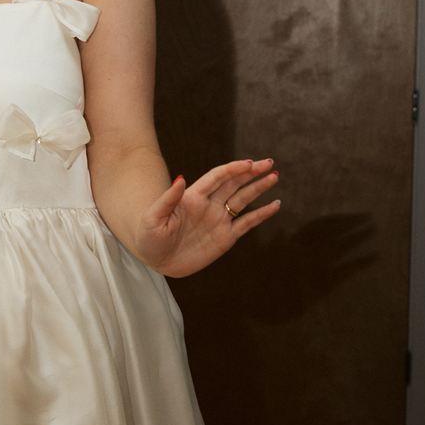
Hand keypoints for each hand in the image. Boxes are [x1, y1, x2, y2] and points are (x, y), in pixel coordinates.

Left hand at [133, 159, 280, 277]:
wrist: (155, 260)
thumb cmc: (149, 237)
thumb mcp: (153, 217)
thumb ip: (168, 198)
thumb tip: (180, 178)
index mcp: (193, 197)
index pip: (217, 177)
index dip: (233, 169)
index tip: (249, 164)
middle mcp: (209, 205)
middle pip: (234, 184)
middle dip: (252, 173)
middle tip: (269, 163)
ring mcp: (218, 220)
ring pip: (243, 200)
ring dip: (258, 188)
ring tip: (274, 177)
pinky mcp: (225, 237)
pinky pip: (247, 223)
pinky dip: (261, 214)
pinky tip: (275, 205)